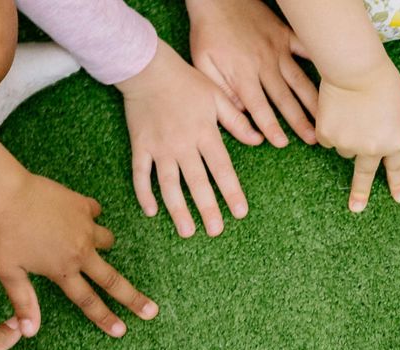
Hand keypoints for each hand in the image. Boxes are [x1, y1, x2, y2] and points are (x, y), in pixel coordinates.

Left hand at [0, 173, 155, 336]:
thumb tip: (29, 332)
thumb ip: (23, 302)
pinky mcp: (83, 206)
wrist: (6, 193)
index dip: (105, 318)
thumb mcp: (8, 271)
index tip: (122, 331)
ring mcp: (85, 228)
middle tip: (152, 311)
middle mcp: (80, 252)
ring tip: (92, 243)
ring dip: (103, 244)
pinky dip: (89, 215)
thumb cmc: (3, 233)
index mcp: (62, 270)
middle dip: (134, 299)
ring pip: (107, 241)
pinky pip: (95, 212)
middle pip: (113, 280)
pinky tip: (79, 213)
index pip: (88, 301)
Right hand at [118, 39, 263, 238]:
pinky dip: (143, 193)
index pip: (222, 168)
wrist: (146, 67)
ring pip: (169, 184)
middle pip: (197, 182)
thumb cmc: (186, 82)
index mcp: (205, 133)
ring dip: (178, 209)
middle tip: (215, 231)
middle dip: (207, 208)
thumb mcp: (217, 96)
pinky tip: (151, 212)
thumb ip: (237, 121)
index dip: (231, 191)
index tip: (240, 212)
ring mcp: (160, 147)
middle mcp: (183, 144)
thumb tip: (259, 140)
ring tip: (187, 231)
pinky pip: (140, 173)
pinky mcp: (140, 146)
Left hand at [188, 0, 317, 146]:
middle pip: (285, 98)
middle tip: (314, 140)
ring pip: (299, 80)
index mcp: (242, 73)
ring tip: (326, 118)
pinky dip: (319, 62)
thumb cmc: (207, 33)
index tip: (281, 143)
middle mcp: (264, 63)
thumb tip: (242, 114)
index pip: (259, 107)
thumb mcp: (203, 64)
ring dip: (313, 102)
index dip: (270, 127)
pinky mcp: (284, 35)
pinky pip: (305, 49)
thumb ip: (222, 92)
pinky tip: (333, 78)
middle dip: (300, 121)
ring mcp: (277, 49)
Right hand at [316, 60, 399, 212]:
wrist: (355, 68)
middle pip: (364, 175)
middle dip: (360, 193)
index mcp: (395, 141)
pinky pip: (327, 138)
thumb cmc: (381, 80)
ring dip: (346, 134)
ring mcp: (348, 145)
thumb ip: (390, 130)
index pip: (396, 167)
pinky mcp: (327, 137)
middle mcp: (372, 150)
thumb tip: (377, 145)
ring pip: (345, 147)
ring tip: (350, 110)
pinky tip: (335, 109)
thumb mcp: (398, 109)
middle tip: (356, 208)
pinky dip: (329, 126)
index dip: (398, 183)